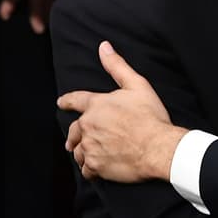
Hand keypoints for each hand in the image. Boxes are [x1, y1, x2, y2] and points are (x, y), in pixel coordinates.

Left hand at [57, 40, 186, 181]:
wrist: (157, 147)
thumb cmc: (149, 116)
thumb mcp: (137, 85)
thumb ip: (117, 66)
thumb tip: (104, 47)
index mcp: (96, 105)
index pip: (75, 100)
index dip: (67, 101)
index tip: (61, 103)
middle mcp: (88, 126)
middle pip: (73, 131)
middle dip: (74, 135)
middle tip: (73, 141)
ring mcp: (90, 147)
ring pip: (78, 151)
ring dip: (82, 152)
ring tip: (89, 154)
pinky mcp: (95, 166)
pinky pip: (85, 169)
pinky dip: (89, 169)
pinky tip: (96, 169)